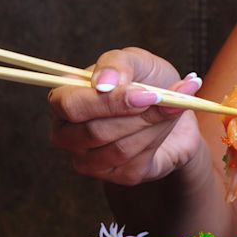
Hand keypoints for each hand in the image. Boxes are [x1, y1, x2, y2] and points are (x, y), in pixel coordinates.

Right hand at [48, 47, 206, 185]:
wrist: (173, 108)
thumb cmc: (145, 80)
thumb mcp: (134, 60)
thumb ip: (116, 64)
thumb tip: (104, 82)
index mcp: (63, 99)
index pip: (70, 106)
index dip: (107, 102)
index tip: (143, 93)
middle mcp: (67, 133)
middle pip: (94, 131)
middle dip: (136, 114)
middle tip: (163, 96)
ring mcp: (87, 159)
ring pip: (118, 148)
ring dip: (150, 125)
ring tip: (169, 106)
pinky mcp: (115, 175)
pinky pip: (135, 163)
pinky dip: (157, 139)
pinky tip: (165, 124)